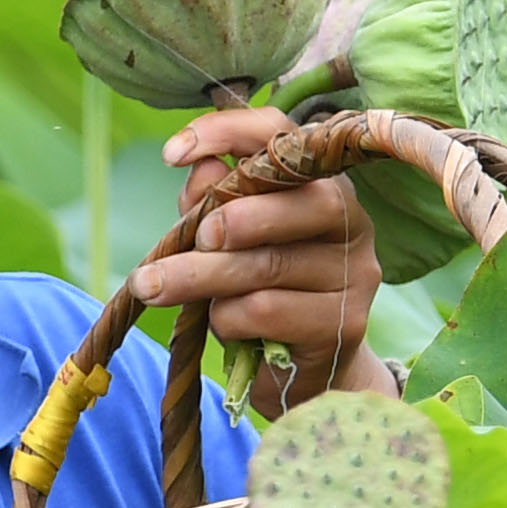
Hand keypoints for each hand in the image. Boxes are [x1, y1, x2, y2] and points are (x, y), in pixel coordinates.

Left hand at [139, 107, 396, 391]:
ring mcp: (355, 275)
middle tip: (190, 238)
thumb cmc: (259, 291)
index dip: (227, 134)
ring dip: (199, 276)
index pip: (284, 136)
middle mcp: (352, 222)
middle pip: (291, 203)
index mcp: (322, 184)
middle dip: (226, 218)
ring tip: (151, 287)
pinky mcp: (344, 325)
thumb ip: (210, 201)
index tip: (170, 154)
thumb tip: (199, 166)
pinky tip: (223, 325)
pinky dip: (228, 318)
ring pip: (267, 264)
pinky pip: (267, 312)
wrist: (300, 373)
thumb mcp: (225, 243)